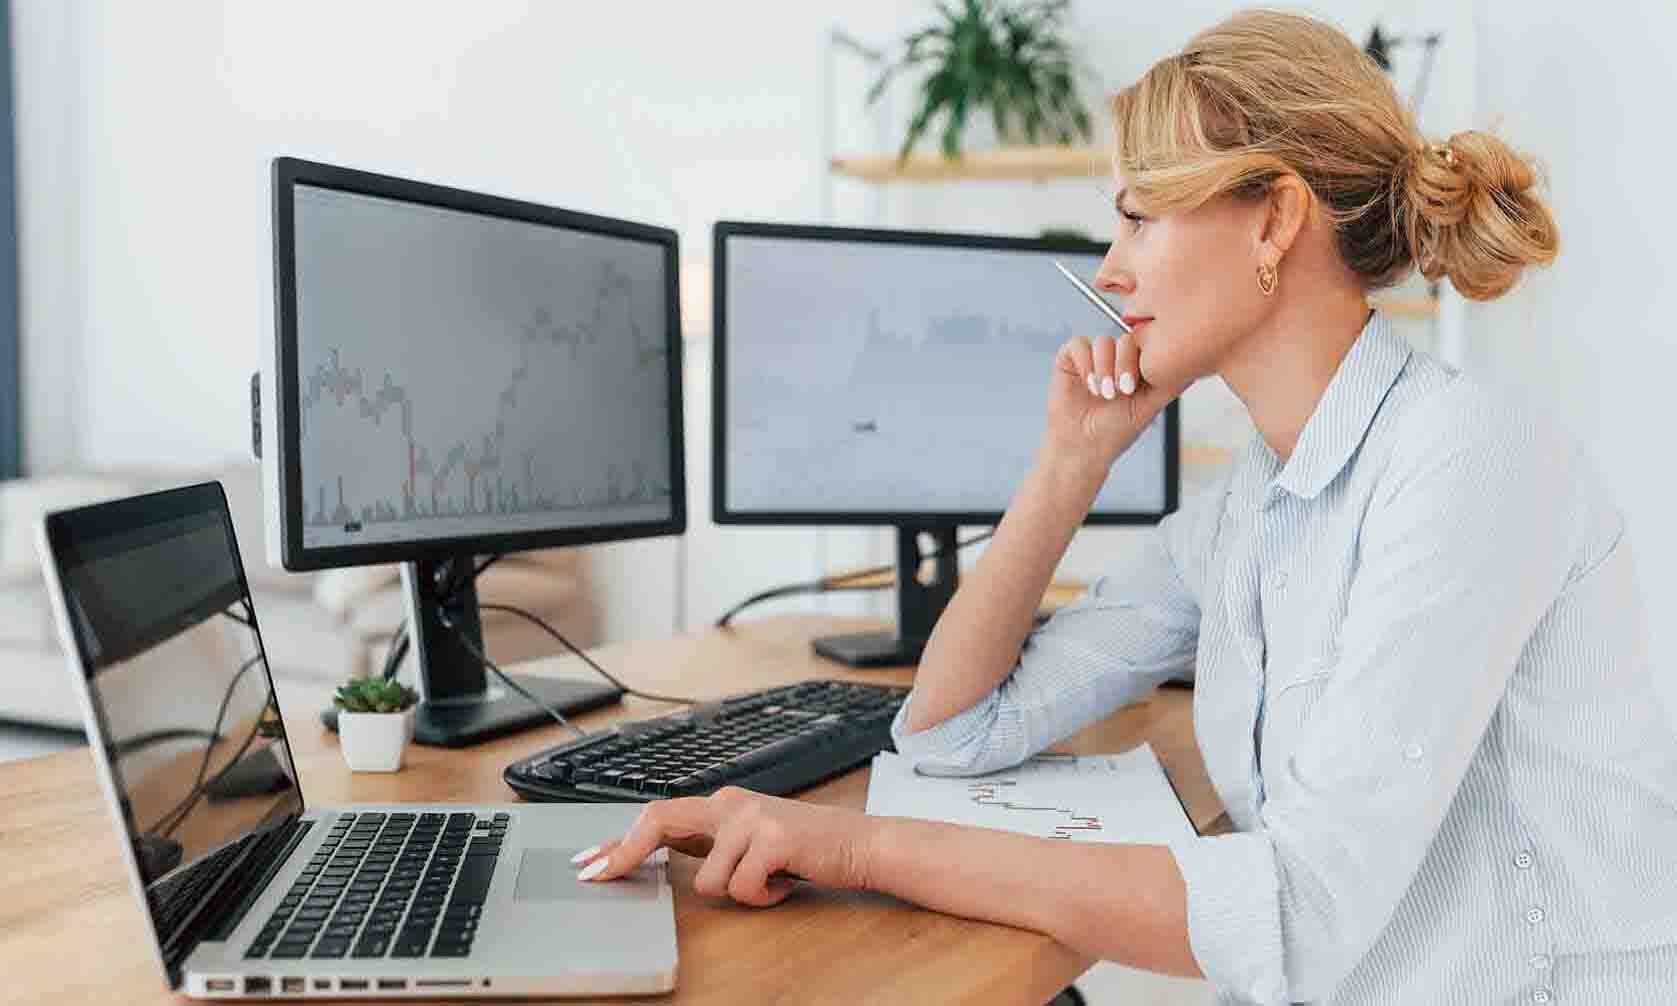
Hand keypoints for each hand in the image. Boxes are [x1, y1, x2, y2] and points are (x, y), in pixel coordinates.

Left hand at [571, 787, 872, 906]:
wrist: (859, 844)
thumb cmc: (804, 850)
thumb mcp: (748, 842)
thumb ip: (708, 845)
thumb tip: (657, 856)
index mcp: (722, 805)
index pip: (658, 817)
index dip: (619, 841)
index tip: (590, 862)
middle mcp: (731, 803)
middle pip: (659, 820)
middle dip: (624, 852)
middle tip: (598, 876)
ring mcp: (751, 818)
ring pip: (710, 880)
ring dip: (740, 894)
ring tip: (770, 881)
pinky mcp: (773, 837)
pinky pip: (744, 887)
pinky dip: (765, 897)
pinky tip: (785, 882)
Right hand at [1044, 332, 1184, 468]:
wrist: (1083, 447)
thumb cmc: (1115, 431)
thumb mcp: (1150, 407)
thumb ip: (1170, 383)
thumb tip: (1195, 363)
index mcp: (1138, 365)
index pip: (1148, 343)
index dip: (1144, 360)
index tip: (1137, 387)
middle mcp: (1117, 357)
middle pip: (1127, 338)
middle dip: (1124, 365)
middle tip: (1121, 391)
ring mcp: (1094, 356)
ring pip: (1103, 341)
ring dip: (1104, 369)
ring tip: (1104, 394)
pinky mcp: (1070, 358)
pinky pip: (1079, 344)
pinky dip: (1085, 364)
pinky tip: (1089, 386)